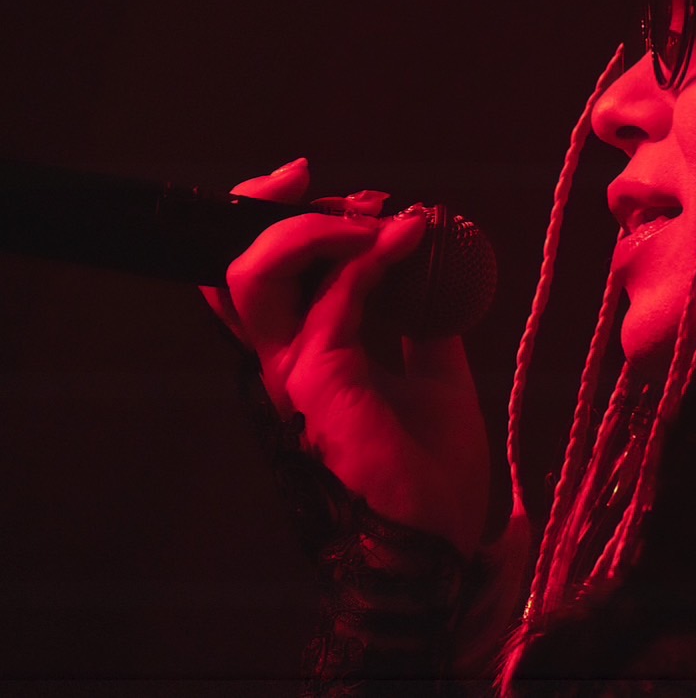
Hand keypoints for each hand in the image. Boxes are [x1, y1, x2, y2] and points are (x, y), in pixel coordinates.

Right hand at [204, 158, 488, 555]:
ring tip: (383, 222)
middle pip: (232, 264)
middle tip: (356, 200)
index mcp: (303, 351)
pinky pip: (333, 303)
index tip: (327, 186)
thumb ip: (420, 317)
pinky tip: (411, 242)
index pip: (253, 272)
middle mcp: (284, 359)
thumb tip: (434, 267)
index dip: (270, 217)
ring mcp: (295, 373)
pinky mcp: (321, 388)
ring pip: (254, 276)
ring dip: (318, 229)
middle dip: (280, 208)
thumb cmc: (432, 461)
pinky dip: (372, 259)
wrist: (444, 527)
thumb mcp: (434, 368)